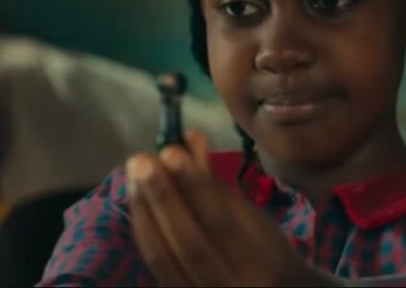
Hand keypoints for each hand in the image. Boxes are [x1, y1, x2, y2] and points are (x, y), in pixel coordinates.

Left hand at [127, 131, 333, 286]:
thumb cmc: (271, 255)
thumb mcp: (258, 222)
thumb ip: (219, 186)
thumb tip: (190, 139)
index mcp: (261, 265)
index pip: (223, 225)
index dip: (195, 187)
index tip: (174, 152)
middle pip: (188, 243)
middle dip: (161, 197)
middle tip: (141, 160)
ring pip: (163, 257)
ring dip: (145, 210)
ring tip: (134, 174)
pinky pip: (155, 265)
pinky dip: (144, 229)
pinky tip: (138, 201)